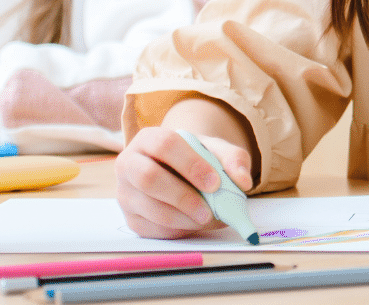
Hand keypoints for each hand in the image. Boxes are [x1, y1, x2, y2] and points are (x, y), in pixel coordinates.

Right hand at [116, 126, 252, 239]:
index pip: (164, 145)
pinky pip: (154, 230)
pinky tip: (194, 223)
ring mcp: (126, 194)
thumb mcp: (214, 150)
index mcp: (147, 138)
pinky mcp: (131, 220)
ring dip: (185, 219)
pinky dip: (179, 231)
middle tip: (209, 210)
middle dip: (183, 197)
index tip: (215, 182)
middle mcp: (129, 163)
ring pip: (152, 209)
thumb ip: (233, 158)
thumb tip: (243, 181)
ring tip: (207, 218)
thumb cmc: (194, 158)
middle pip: (149, 178)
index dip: (190, 164)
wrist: (176, 172)